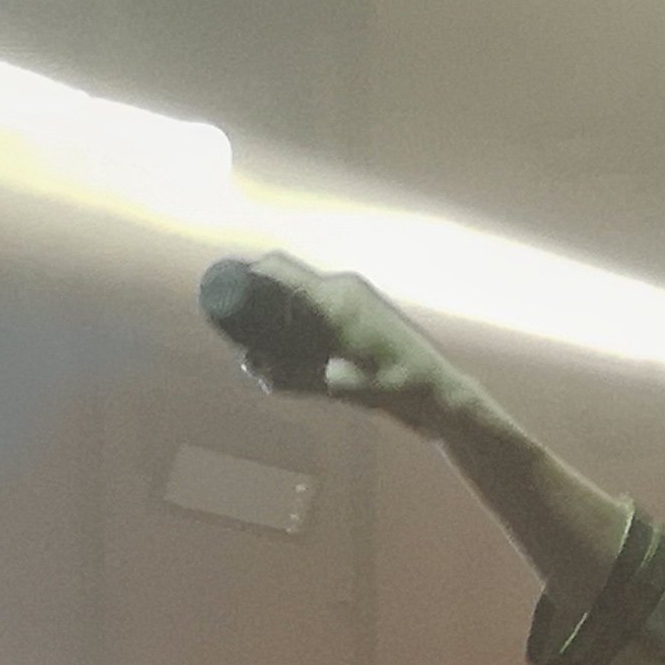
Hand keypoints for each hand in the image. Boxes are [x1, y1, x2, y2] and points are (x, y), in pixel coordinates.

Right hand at [231, 255, 475, 434]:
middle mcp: (344, 291)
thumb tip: (252, 368)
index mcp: (337, 298)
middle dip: (258, 299)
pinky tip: (295, 353)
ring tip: (263, 348)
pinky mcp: (363, 319)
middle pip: (286, 280)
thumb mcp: (339, 386)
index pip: (277, 268)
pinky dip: (303, 326)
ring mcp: (356, 302)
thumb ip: (293, 376)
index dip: (246, 275)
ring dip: (281, 316)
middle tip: (239, 330)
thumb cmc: (395, 389)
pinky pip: (321, 311)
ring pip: (302, 298)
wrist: (441, 397)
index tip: (223, 295)